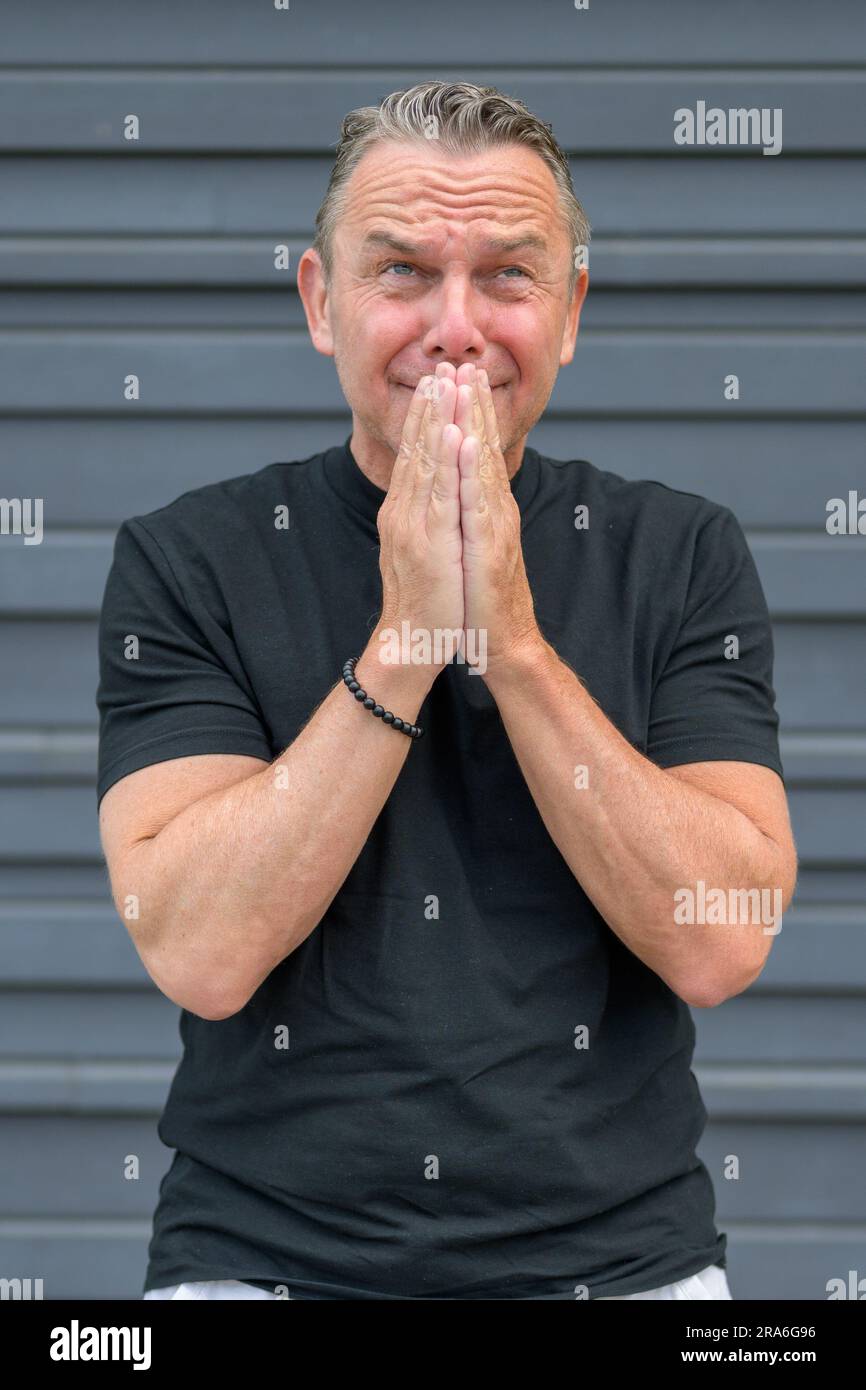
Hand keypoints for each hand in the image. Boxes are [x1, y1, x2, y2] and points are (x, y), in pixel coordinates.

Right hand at [373, 365, 463, 671]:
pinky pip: (439, 493)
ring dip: (436, 419)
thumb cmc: (424, 600)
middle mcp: (403, 512)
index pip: (413, 455)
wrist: (413, 641)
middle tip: (440, 366)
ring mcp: (414, 524)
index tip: (435, 381)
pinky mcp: (430, 541)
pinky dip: (445, 460)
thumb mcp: (422, 550)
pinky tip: (452, 433)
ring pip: (426, 462)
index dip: (424, 417)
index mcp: (404, 512)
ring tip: (445, 383)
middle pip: (416, 449)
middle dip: (429, 405)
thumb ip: (422, 519)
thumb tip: (429, 495)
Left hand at [454, 363, 542, 676]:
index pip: (477, 451)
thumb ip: (468, 513)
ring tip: (467, 387)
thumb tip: (457, 487)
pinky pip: (480, 501)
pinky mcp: (490, 547)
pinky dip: (475, 470)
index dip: (469, 413)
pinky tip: (469, 443)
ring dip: (476, 423)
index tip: (458, 375)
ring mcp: (494, 526)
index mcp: (486, 507)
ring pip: (484, 466)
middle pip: (484, 449)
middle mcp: (494, 510)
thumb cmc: (482, 596)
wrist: (501, 640)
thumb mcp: (471, 545)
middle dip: (474, 405)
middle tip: (466, 363)